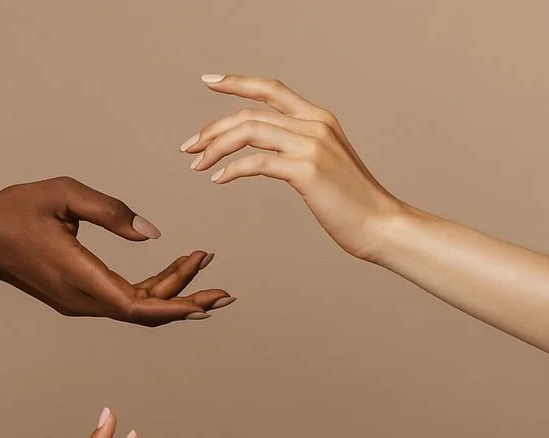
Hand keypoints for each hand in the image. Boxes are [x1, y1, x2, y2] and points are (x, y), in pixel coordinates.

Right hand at [0, 176, 235, 325]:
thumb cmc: (15, 211)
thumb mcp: (62, 194)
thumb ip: (109, 211)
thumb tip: (153, 234)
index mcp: (81, 277)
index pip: (138, 306)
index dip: (176, 306)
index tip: (208, 300)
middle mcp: (84, 299)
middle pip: (145, 311)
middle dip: (186, 299)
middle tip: (224, 288)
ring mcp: (81, 302)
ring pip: (136, 307)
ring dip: (171, 292)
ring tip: (204, 267)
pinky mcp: (79, 297)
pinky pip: (124, 300)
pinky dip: (151, 289)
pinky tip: (173, 274)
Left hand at [181, 74, 403, 261]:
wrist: (381, 224)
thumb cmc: (352, 204)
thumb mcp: (325, 167)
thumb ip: (298, 153)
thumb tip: (268, 157)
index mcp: (319, 118)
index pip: (271, 89)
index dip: (238, 82)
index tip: (209, 81)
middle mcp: (314, 124)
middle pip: (251, 113)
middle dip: (213, 128)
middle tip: (189, 146)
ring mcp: (311, 145)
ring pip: (249, 132)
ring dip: (216, 147)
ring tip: (197, 164)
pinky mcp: (306, 170)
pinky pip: (257, 163)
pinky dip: (232, 169)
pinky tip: (218, 179)